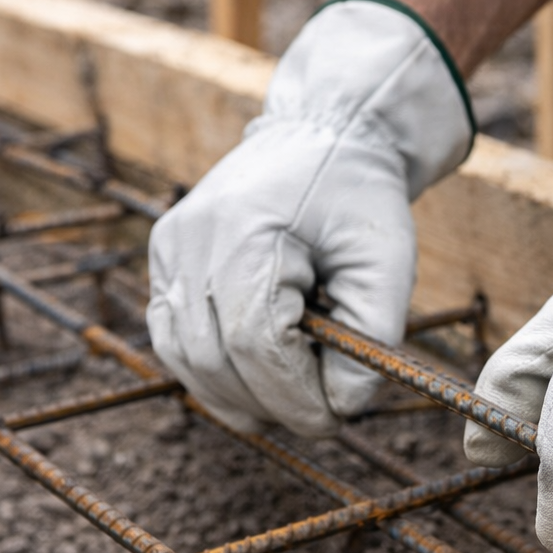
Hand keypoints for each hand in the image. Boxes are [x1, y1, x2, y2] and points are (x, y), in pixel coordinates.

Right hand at [148, 0, 473, 435]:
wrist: (323, 134)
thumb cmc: (359, 197)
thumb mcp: (388, 260)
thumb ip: (373, 336)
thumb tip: (345, 406)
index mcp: (248, 231)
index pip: (255, 341)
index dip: (294, 395)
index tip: (337, 418)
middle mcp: (192, 239)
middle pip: (213, 358)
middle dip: (270, 404)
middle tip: (321, 418)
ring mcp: (169, 247)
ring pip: (182, 356)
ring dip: (236, 398)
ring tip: (289, 403)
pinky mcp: (164, 256)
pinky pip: (172, 334)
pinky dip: (210, 371)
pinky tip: (254, 378)